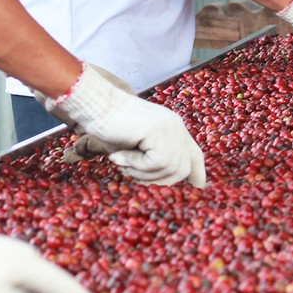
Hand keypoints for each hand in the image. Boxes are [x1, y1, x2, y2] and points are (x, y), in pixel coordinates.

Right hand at [36, 64, 206, 186]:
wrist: (94, 106)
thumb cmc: (109, 126)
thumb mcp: (136, 148)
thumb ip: (153, 160)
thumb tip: (164, 183)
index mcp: (173, 126)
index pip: (194, 153)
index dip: (197, 172)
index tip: (198, 186)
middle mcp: (176, 126)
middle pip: (182, 169)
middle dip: (157, 180)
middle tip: (130, 174)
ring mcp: (169, 127)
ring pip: (169, 169)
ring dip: (142, 173)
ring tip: (122, 162)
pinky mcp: (158, 131)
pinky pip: (156, 163)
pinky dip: (136, 166)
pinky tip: (119, 156)